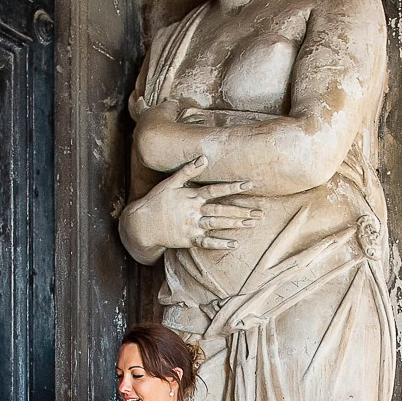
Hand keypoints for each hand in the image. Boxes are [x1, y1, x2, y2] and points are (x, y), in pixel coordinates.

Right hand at [120, 155, 261, 253]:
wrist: (142, 224)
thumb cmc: (156, 201)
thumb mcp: (170, 182)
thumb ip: (188, 170)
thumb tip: (204, 157)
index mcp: (191, 196)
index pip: (215, 190)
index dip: (232, 186)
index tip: (249, 184)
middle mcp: (193, 211)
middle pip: (221, 209)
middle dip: (241, 210)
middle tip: (259, 211)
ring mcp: (191, 226)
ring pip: (217, 224)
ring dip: (236, 224)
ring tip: (252, 223)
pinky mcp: (188, 239)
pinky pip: (207, 242)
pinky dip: (220, 244)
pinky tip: (234, 244)